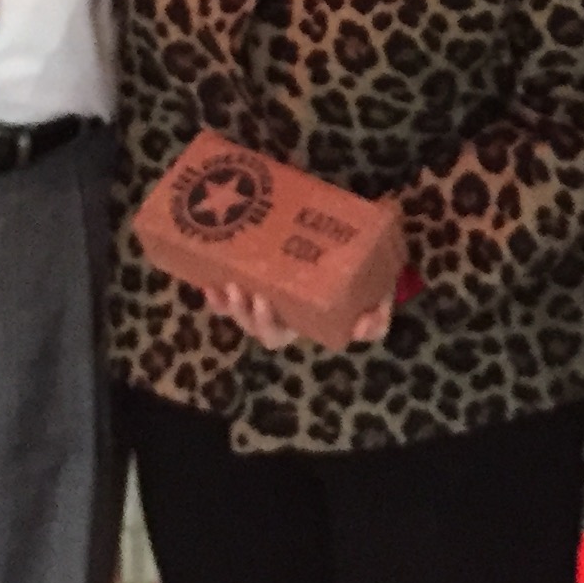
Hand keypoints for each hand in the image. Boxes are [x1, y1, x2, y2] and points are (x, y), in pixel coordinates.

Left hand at [204, 282, 393, 348]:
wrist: (359, 248)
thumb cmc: (363, 281)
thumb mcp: (377, 300)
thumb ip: (376, 318)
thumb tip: (361, 329)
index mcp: (299, 323)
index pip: (275, 334)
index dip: (265, 322)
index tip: (263, 300)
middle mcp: (277, 313)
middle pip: (249, 323)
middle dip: (241, 310)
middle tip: (240, 289)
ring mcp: (262, 294)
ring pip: (235, 308)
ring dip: (227, 301)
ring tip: (224, 283)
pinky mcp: (253, 275)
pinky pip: (227, 291)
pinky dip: (216, 291)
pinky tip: (207, 280)